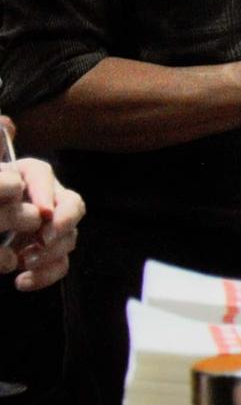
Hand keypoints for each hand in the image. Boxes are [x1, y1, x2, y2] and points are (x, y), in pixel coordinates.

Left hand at [0, 152, 82, 292]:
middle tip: (46, 238)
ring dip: (52, 253)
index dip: (44, 192)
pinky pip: (59, 265)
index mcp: (26, 177)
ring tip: (26, 261)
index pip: (42, 175)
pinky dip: (44, 275)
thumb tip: (5, 123)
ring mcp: (49, 229)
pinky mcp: (47, 254)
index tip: (42, 212)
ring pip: (69, 238)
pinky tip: (21, 282)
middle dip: (63, 224)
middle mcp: (45, 200)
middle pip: (70, 206)